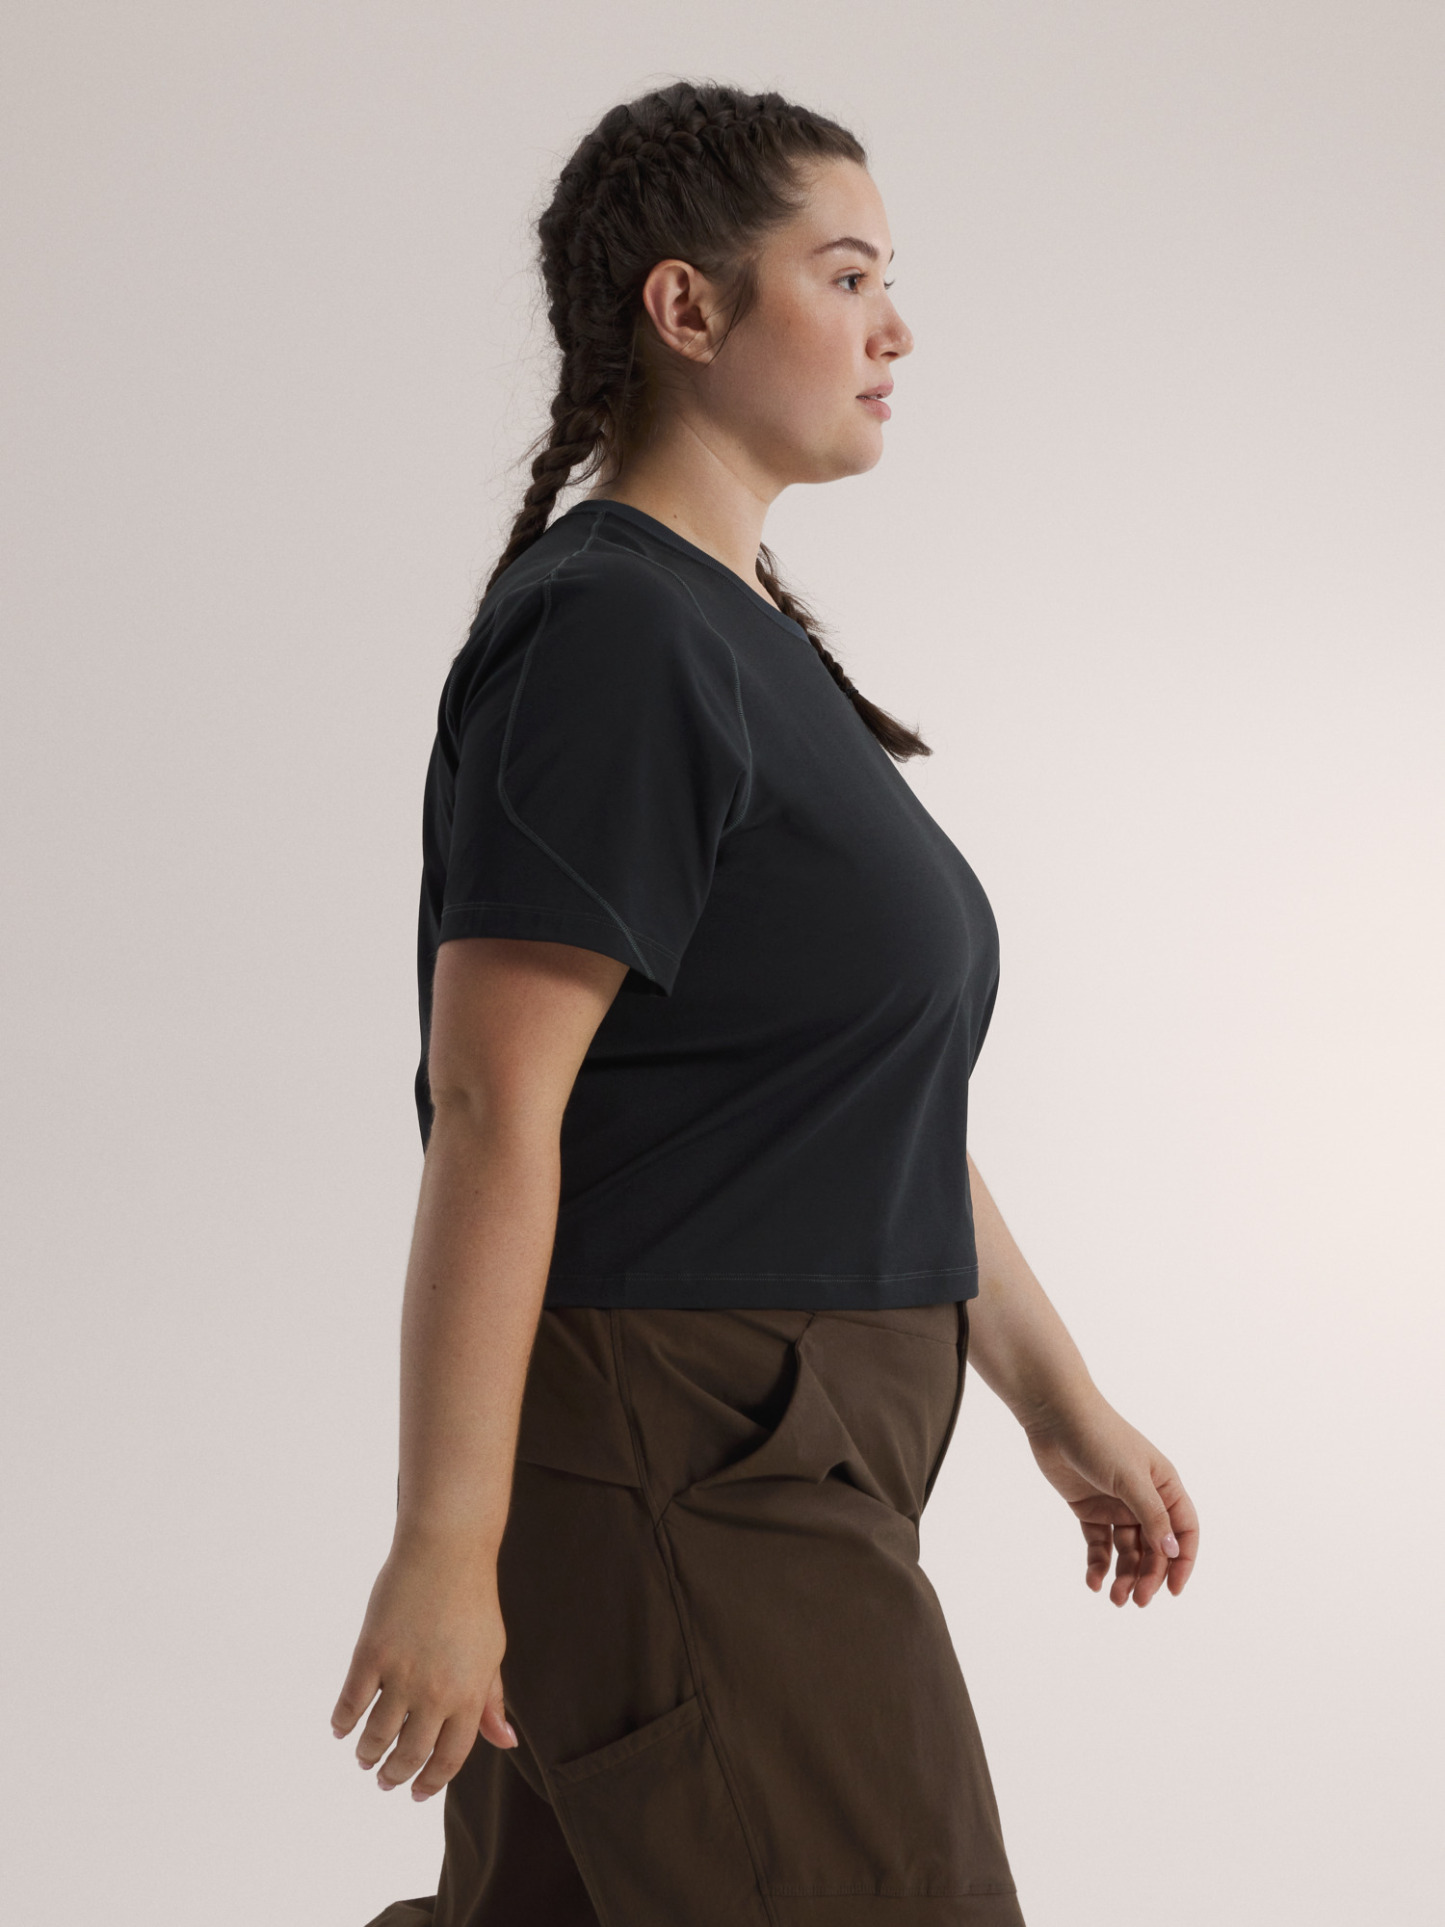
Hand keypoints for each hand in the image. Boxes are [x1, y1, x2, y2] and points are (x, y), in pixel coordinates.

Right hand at [330, 1537, 518, 1800]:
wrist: (446, 1551)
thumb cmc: (473, 1601)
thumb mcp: (492, 1653)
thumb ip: (492, 1702)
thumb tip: (506, 1743)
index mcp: (469, 1695)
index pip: (449, 1759)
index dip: (431, 1782)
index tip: (416, 1793)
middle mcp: (435, 1693)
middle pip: (409, 1755)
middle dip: (394, 1775)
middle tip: (384, 1781)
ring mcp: (401, 1674)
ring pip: (376, 1736)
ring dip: (367, 1755)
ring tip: (364, 1758)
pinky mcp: (370, 1654)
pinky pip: (350, 1703)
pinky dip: (342, 1723)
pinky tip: (341, 1729)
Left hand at [1023, 1394, 1198, 1605]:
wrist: (1054, 1416)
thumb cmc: (1099, 1438)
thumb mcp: (1130, 1478)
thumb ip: (1151, 1515)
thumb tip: (1173, 1551)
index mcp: (1164, 1486)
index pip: (1183, 1530)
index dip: (1182, 1561)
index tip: (1172, 1590)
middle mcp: (1143, 1497)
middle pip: (1154, 1547)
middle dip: (1148, 1575)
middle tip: (1137, 1601)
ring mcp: (1116, 1504)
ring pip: (1127, 1551)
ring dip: (1124, 1576)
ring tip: (1114, 1598)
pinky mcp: (1089, 1508)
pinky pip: (1099, 1544)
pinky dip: (1098, 1564)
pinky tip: (1093, 1581)